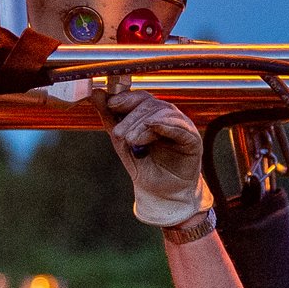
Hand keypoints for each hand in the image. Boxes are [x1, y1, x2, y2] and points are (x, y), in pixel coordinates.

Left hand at [104, 88, 207, 227]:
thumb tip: (96, 94)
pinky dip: (165, 124)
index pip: (139, 97)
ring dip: (143, 124)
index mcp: (151, 114)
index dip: (125, 98)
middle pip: (150, 104)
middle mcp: (167, 116)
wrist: (159, 193)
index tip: (110, 105)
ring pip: (163, 113)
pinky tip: (153, 127)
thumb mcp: (121, 141)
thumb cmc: (144, 166)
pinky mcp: (192, 139)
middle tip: (119, 134)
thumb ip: (110, 118)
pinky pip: (180, 127)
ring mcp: (181, 126)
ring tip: (131, 140)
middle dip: (131, 117)